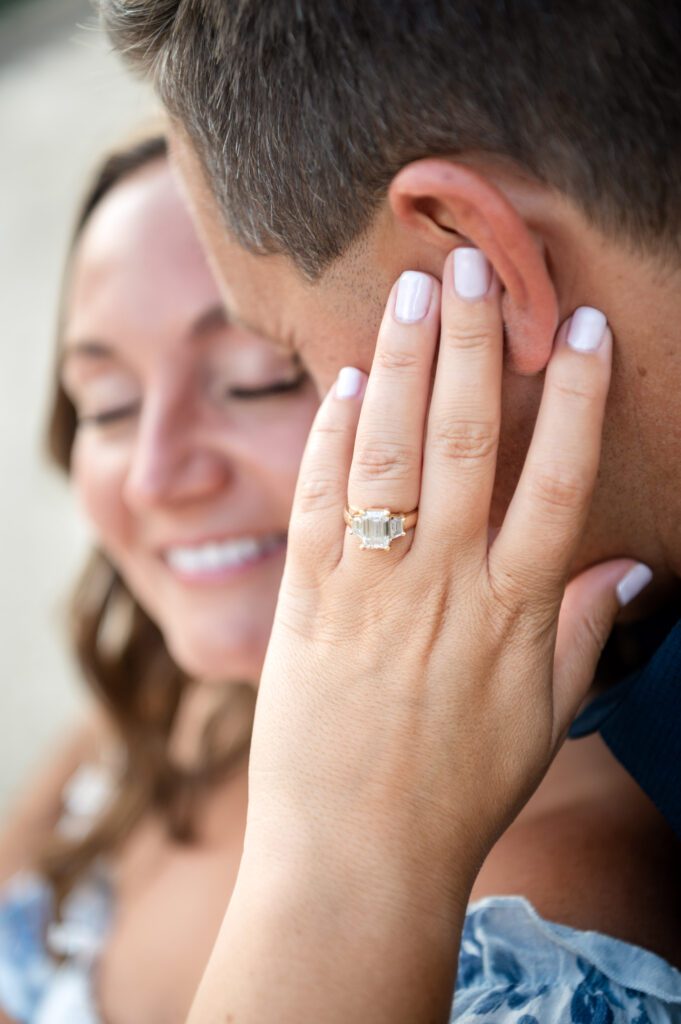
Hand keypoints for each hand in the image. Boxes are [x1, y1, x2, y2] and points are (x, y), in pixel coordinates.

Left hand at [243, 249, 639, 907]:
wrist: (354, 854)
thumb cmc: (455, 793)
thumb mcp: (541, 719)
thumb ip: (582, 635)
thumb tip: (628, 571)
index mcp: (513, 612)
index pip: (556, 479)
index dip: (575, 397)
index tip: (584, 328)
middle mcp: (442, 585)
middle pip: (463, 442)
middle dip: (475, 345)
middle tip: (477, 266)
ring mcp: (368, 589)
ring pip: (385, 456)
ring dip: (398, 367)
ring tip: (410, 295)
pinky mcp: (305, 603)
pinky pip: (316, 504)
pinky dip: (327, 440)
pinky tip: (337, 386)